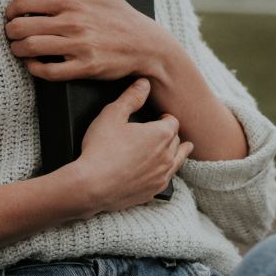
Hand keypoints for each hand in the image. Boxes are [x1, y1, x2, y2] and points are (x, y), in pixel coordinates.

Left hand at [4, 0, 169, 81]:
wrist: (146, 44)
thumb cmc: (119, 14)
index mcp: (72, 1)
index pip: (24, 2)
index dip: (10, 10)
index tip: (10, 15)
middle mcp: (72, 23)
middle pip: (21, 27)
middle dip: (9, 31)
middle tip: (11, 34)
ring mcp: (78, 46)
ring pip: (31, 48)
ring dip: (17, 50)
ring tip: (19, 48)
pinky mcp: (84, 67)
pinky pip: (49, 72)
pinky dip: (34, 69)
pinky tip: (34, 64)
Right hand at [74, 78, 193, 211]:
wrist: (91, 186)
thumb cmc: (100, 150)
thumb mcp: (112, 115)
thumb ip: (131, 97)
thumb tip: (144, 84)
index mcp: (160, 134)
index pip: (172, 121)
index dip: (165, 118)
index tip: (159, 118)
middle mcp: (167, 155)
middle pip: (176, 140)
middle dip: (171, 134)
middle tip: (164, 132)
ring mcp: (162, 175)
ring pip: (178, 160)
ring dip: (178, 152)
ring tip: (183, 148)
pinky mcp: (154, 191)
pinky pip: (167, 178)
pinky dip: (167, 172)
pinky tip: (164, 172)